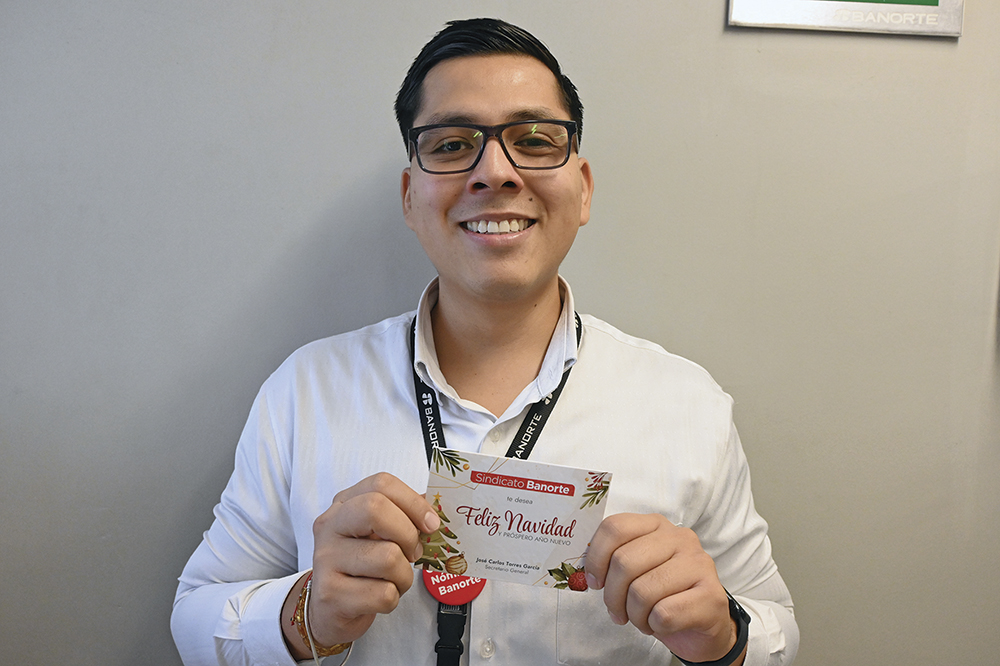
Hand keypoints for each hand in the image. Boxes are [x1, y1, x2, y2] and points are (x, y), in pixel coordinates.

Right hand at [283, 473, 439, 657]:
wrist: (330, 610)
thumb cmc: (361, 567)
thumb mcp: (377, 534)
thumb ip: (403, 517)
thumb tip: (435, 512)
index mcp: (344, 504)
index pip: (381, 484)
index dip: (413, 502)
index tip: (430, 524)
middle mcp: (330, 527)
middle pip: (376, 509)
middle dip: (408, 534)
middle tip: (412, 553)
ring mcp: (325, 560)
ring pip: (388, 557)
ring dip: (403, 575)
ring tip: (393, 580)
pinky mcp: (330, 594)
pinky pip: (383, 594)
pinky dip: (392, 599)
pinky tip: (377, 598)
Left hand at [584, 513, 742, 663]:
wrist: (704, 625)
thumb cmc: (665, 596)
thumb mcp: (638, 570)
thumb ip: (615, 560)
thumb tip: (589, 573)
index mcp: (657, 525)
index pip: (615, 527)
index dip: (596, 558)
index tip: (594, 581)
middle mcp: (680, 538)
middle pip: (624, 561)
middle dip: (613, 595)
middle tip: (617, 611)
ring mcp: (699, 564)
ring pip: (642, 591)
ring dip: (634, 615)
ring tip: (642, 619)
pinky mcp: (711, 595)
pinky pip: (663, 614)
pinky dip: (654, 625)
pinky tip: (660, 624)